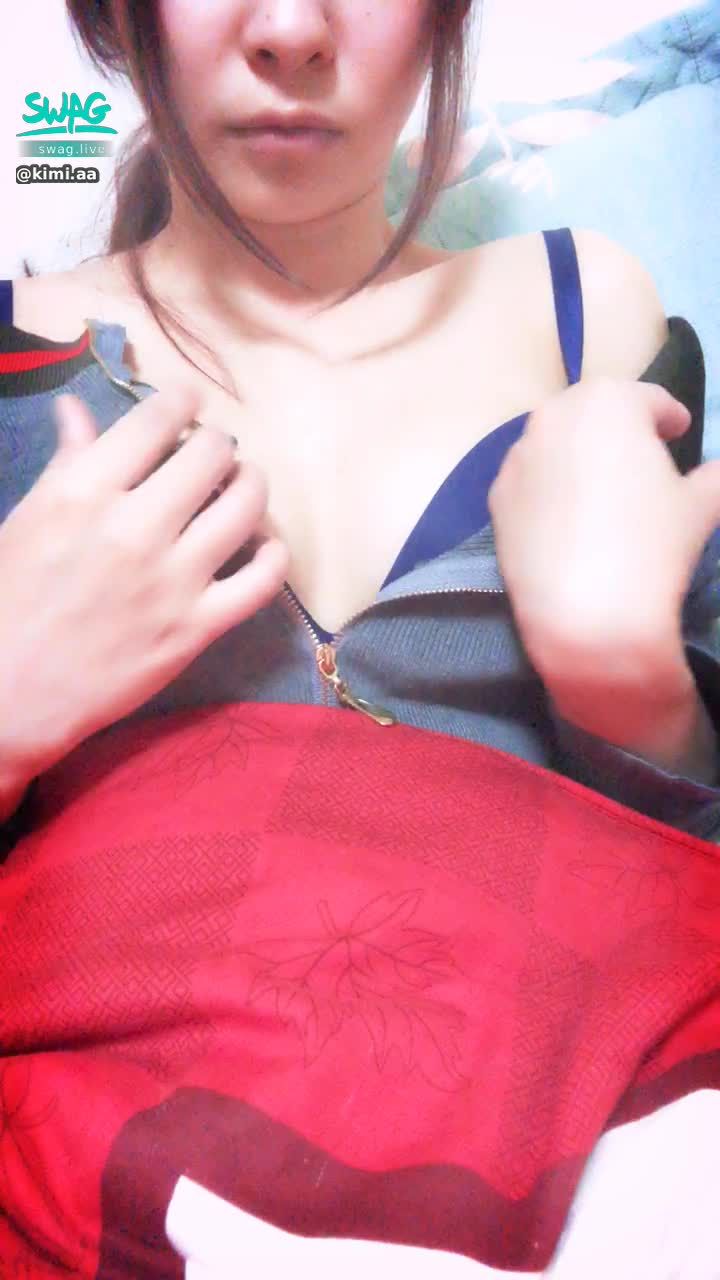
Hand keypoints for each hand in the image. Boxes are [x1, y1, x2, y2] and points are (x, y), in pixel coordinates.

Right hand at [0, 388, 288, 777]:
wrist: (10, 694)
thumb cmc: (9, 601)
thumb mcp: (28, 520)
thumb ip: (66, 463)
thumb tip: (77, 409)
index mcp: (85, 491)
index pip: (157, 420)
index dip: (181, 402)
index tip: (185, 407)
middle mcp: (135, 527)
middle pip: (211, 454)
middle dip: (216, 444)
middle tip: (210, 456)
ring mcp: (173, 579)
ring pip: (246, 506)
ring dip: (251, 485)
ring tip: (240, 488)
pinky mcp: (197, 627)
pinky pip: (262, 580)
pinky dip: (273, 554)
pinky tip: (262, 545)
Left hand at [488, 378, 719, 698]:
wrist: (583, 613)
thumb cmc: (651, 545)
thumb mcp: (700, 506)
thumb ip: (713, 478)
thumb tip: (717, 472)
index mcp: (609, 402)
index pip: (648, 400)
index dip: (669, 417)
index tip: (679, 431)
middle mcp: (554, 417)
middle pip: (592, 413)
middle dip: (617, 429)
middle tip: (640, 458)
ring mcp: (518, 457)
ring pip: (555, 445)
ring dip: (578, 457)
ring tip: (601, 491)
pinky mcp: (496, 498)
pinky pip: (530, 482)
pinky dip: (548, 489)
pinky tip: (566, 521)